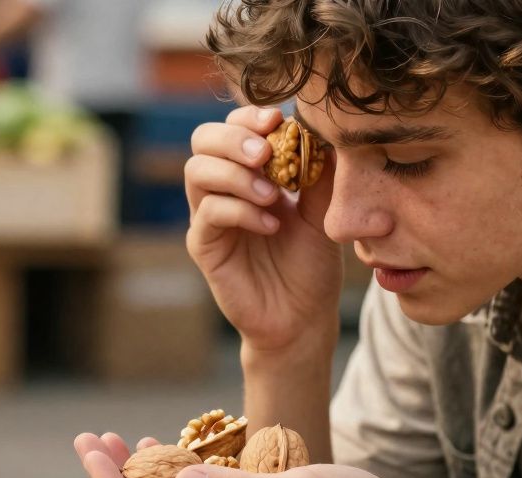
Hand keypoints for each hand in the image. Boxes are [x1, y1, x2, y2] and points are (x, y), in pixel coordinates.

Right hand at [186, 106, 342, 355]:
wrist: (303, 317)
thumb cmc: (311, 264)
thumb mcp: (323, 211)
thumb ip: (319, 173)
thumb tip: (321, 130)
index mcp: (249, 172)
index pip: (233, 127)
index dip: (249, 117)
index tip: (278, 120)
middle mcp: (222, 189)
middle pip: (203, 140)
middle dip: (234, 138)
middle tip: (267, 153)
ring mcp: (209, 217)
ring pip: (197, 171)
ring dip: (235, 173)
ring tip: (272, 194)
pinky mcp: (204, 246)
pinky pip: (209, 214)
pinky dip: (240, 210)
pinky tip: (270, 225)